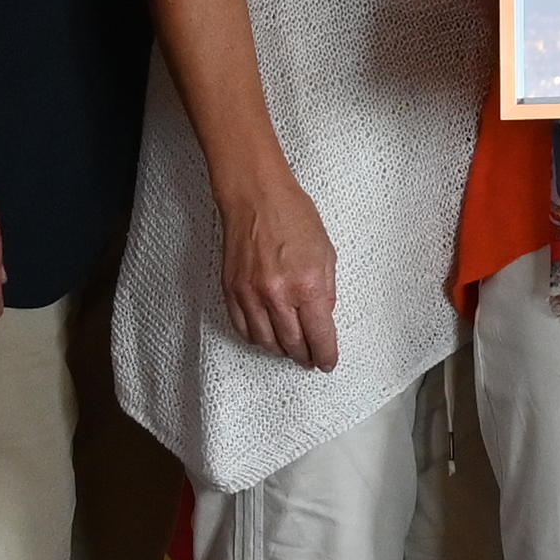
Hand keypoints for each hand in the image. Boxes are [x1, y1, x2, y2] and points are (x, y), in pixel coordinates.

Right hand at [227, 166, 348, 369]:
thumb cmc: (294, 217)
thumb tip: (322, 319)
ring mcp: (251, 295)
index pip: (319, 335)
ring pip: (266, 341)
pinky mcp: (231, 291)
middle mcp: (278, 295)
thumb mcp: (326, 253)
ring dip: (281, 350)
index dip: (325, 355)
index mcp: (308, 285)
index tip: (328, 363)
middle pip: (292, 344)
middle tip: (310, 359)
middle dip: (305, 356)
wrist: (255, 197)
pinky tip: (267, 335)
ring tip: (290, 348)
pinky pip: (243, 328)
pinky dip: (257, 338)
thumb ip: (327, 290)